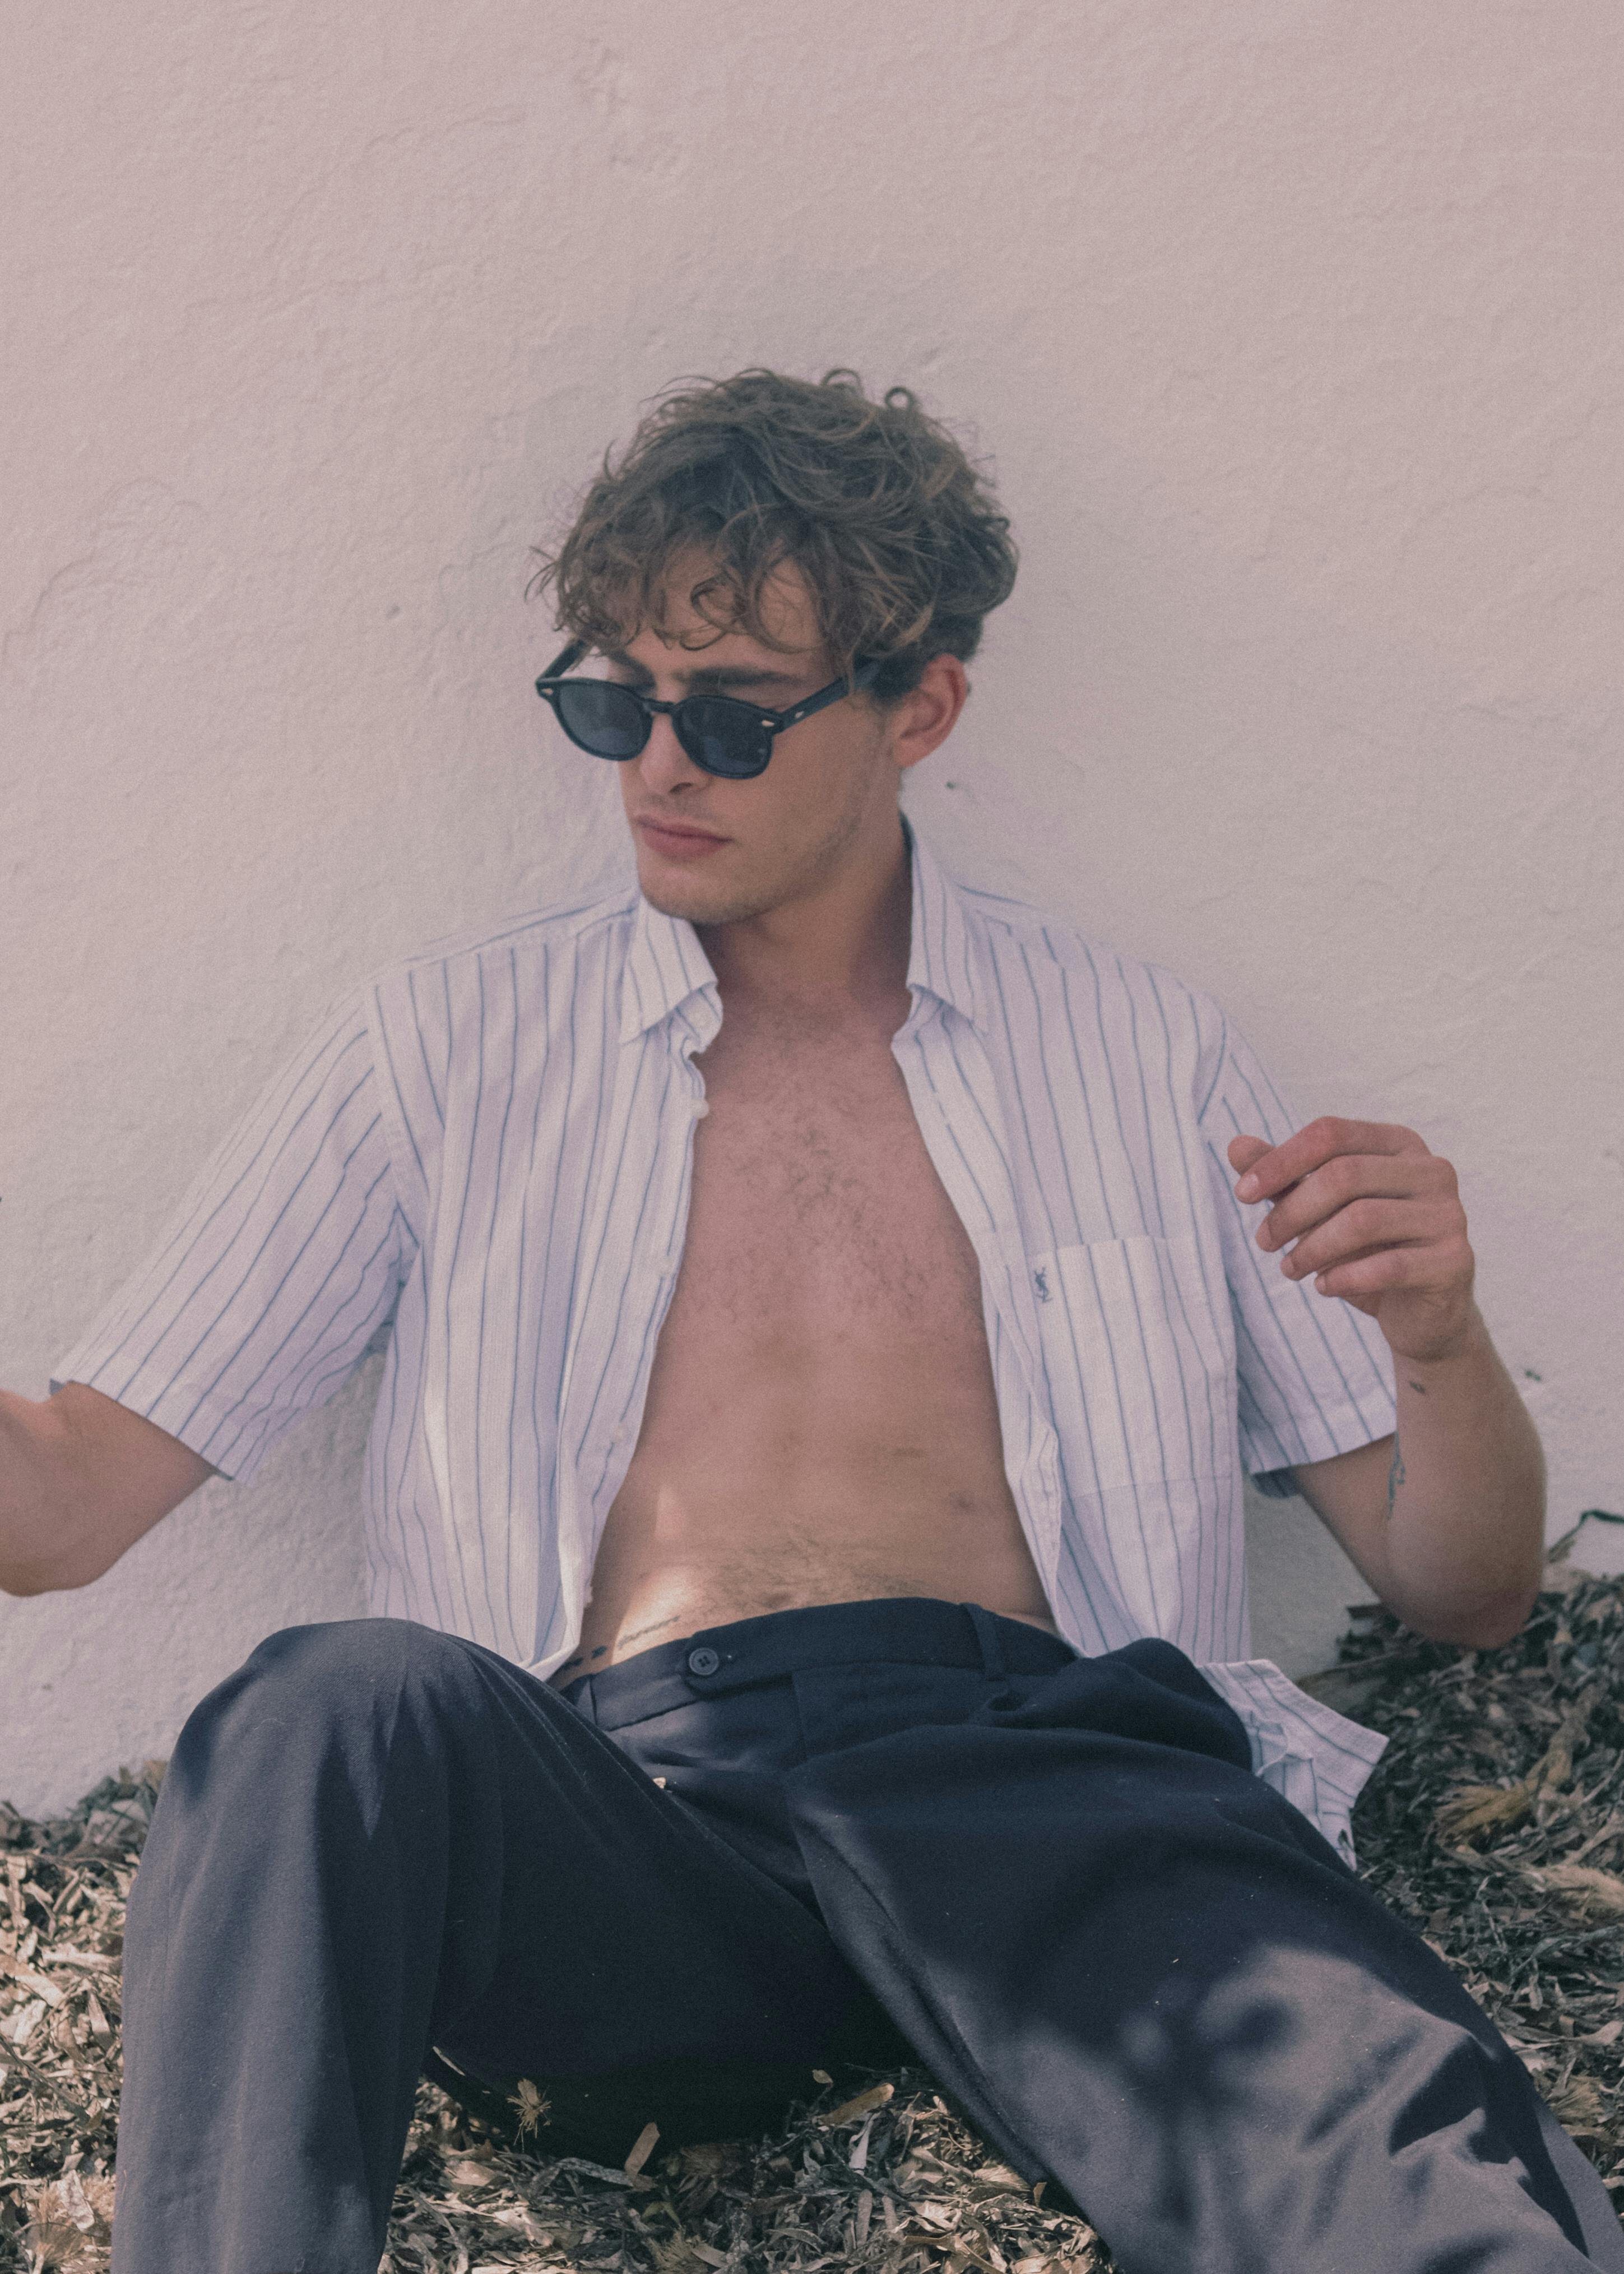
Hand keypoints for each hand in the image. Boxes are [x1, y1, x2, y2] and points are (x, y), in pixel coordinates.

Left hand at [1227, 1119, 1476, 1364]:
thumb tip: (1235, 1146)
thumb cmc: (1367, 1251)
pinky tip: (1323, 1287)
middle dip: (1291, 1211)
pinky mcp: (1455, 1261)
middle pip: (1344, 1174)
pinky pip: (1389, 1266)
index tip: (1243, 1195)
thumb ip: (1285, 1178)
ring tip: (1290, 1269)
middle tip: (1263, 1243)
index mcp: (1399, 1144)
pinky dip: (1344, 1278)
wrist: (1422, 1314)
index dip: (1280, 1160)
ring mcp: (1449, 1214)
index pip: (1331, 1133)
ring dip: (1312, 1248)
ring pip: (1363, 1219)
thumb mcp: (1320, 1211)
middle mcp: (1432, 1170)